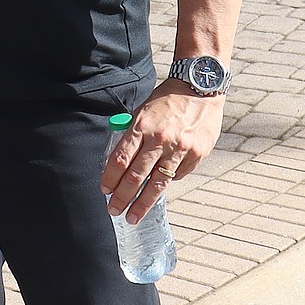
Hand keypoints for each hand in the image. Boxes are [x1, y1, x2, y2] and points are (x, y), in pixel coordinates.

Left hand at [100, 81, 225, 223]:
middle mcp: (160, 139)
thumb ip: (132, 135)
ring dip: (143, 203)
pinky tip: (161, 186)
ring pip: (158, 183)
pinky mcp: (196, 154)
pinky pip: (177, 175)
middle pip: (136, 176)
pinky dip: (168, 181)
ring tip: (133, 216)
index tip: (104, 190)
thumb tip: (119, 162)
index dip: (111, 178)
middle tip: (114, 210)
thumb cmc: (167, 100)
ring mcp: (180, 149)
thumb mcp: (143, 112)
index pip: (120, 159)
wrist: (200, 89)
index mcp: (142, 126)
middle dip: (122, 197)